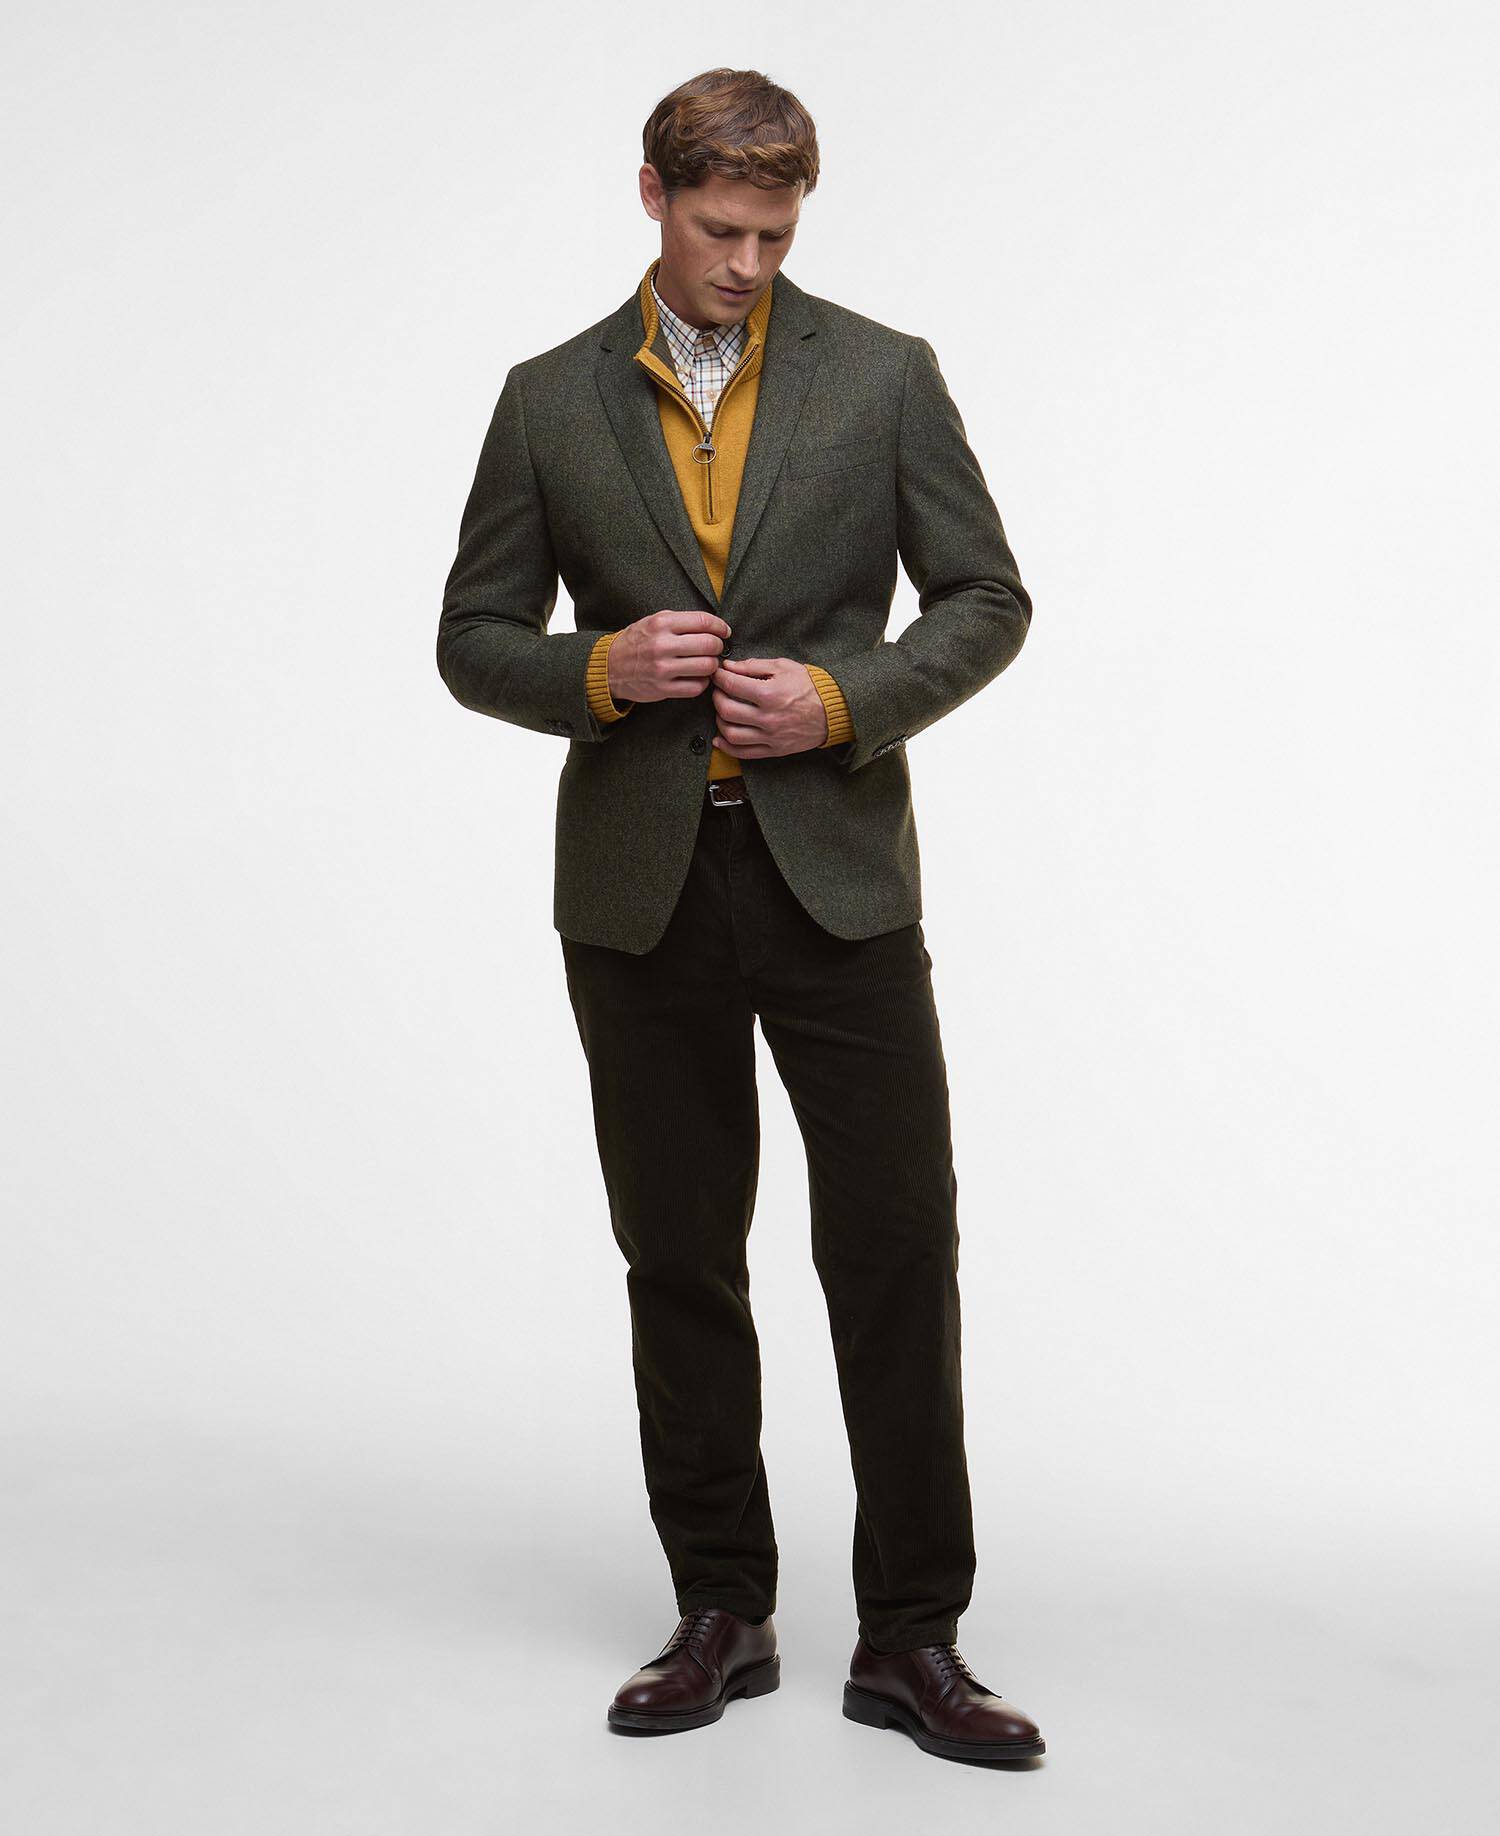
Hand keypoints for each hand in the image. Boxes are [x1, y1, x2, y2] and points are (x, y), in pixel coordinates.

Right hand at [608, 610, 731, 702]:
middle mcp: (662, 645)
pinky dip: (701, 683)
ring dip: (712, 666)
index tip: (724, 632)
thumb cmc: (636, 642)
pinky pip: (696, 687)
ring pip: (706, 666)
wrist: (609, 667)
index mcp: (662, 623)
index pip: (704, 622)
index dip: (720, 627)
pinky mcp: (662, 689)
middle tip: (715, 649)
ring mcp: (662, 668)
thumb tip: (712, 626)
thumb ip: (680, 621)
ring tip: (706, 664)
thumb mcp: (652, 621)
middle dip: (718, 647)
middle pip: (709, 644)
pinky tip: (696, 678)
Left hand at [710, 656, 828, 758]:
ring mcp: (770, 737)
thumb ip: (754, 666)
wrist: (834, 710)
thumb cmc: (810, 686)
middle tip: (719, 691)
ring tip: (723, 711)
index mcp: (770, 694)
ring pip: (731, 734)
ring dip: (720, 721)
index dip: (719, 678)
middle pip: (726, 710)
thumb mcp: (784, 667)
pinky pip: (743, 753)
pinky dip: (726, 747)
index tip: (717, 674)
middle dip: (716, 697)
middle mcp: (768, 718)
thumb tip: (729, 667)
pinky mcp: (774, 750)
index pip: (731, 685)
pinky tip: (720, 738)